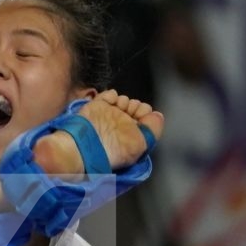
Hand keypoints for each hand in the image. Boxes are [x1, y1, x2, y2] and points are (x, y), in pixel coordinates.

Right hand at [32, 91, 164, 178]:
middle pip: (135, 107)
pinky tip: (111, 102)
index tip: (142, 116)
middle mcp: (120, 125)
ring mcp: (108, 116)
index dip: (146, 114)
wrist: (87, 146)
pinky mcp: (97, 107)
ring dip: (124, 101)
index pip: (145, 119)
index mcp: (131, 135)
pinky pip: (109, 95)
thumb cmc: (115, 150)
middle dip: (136, 106)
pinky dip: (112, 95)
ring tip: (120, 107)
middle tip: (130, 111)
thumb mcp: (141, 144)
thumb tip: (158, 115)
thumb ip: (154, 129)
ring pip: (123, 100)